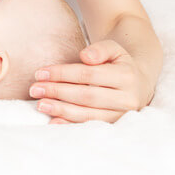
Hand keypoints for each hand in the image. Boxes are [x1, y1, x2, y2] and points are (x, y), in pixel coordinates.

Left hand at [29, 40, 155, 124]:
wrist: (139, 83)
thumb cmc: (119, 63)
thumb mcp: (114, 49)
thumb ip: (100, 49)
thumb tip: (85, 56)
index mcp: (127, 76)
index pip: (88, 74)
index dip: (62, 74)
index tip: (40, 73)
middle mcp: (127, 99)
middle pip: (86, 96)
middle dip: (58, 92)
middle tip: (34, 89)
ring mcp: (122, 115)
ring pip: (88, 114)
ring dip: (61, 110)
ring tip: (40, 104)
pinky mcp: (115, 126)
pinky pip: (90, 126)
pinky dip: (71, 124)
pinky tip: (53, 121)